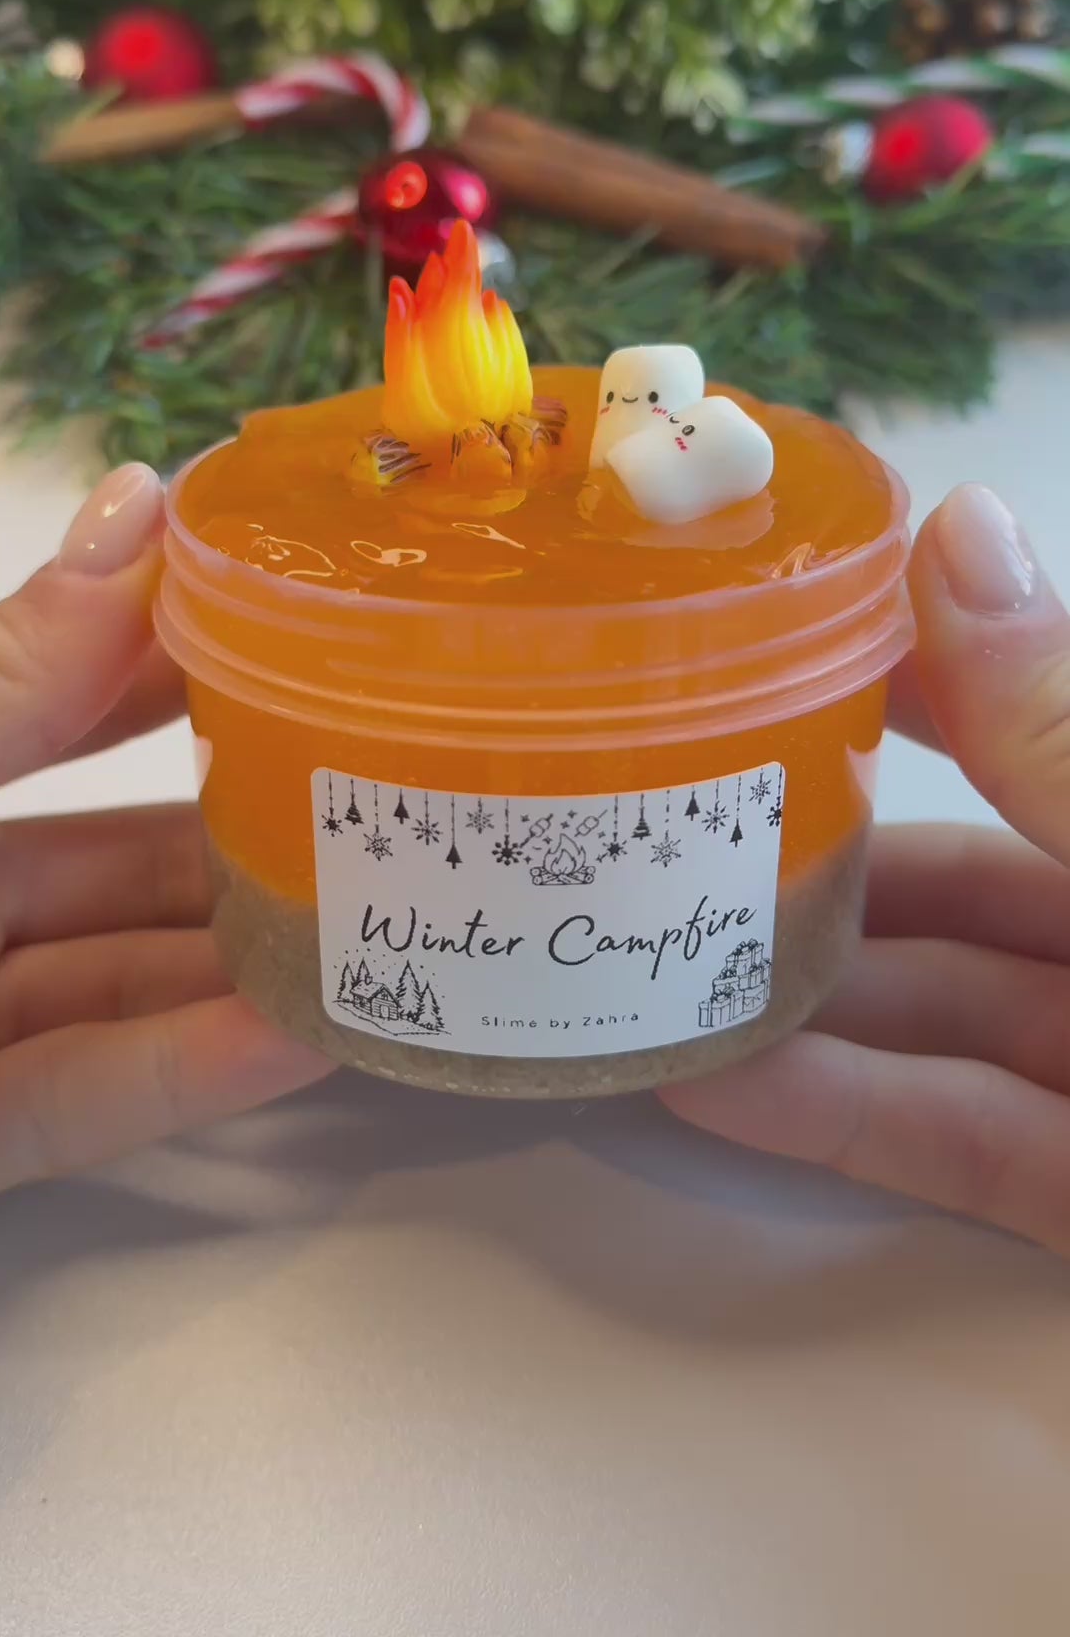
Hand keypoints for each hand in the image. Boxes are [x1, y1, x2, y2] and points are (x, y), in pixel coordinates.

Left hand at [0, 465, 330, 1194]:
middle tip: (380, 792)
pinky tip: (300, 1041)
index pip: (52, 700)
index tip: (304, 634)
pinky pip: (77, 1098)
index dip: (172, 664)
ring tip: (379, 925)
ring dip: (237, 962)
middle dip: (236, 824)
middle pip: (102, 849)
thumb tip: (144, 506)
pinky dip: (183, 1074)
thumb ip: (12, 670)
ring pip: (110, 980)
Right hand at [662, 484, 1069, 1256]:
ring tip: (637, 946)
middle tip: (647, 808)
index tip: (741, 632)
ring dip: (796, 987)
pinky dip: (840, 1116)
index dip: (900, 666)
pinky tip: (704, 1080)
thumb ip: (1060, 727)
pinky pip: (959, 1142)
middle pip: (962, 871)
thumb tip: (950, 524)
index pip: (1026, 712)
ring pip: (938, 1012)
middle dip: (811, 842)